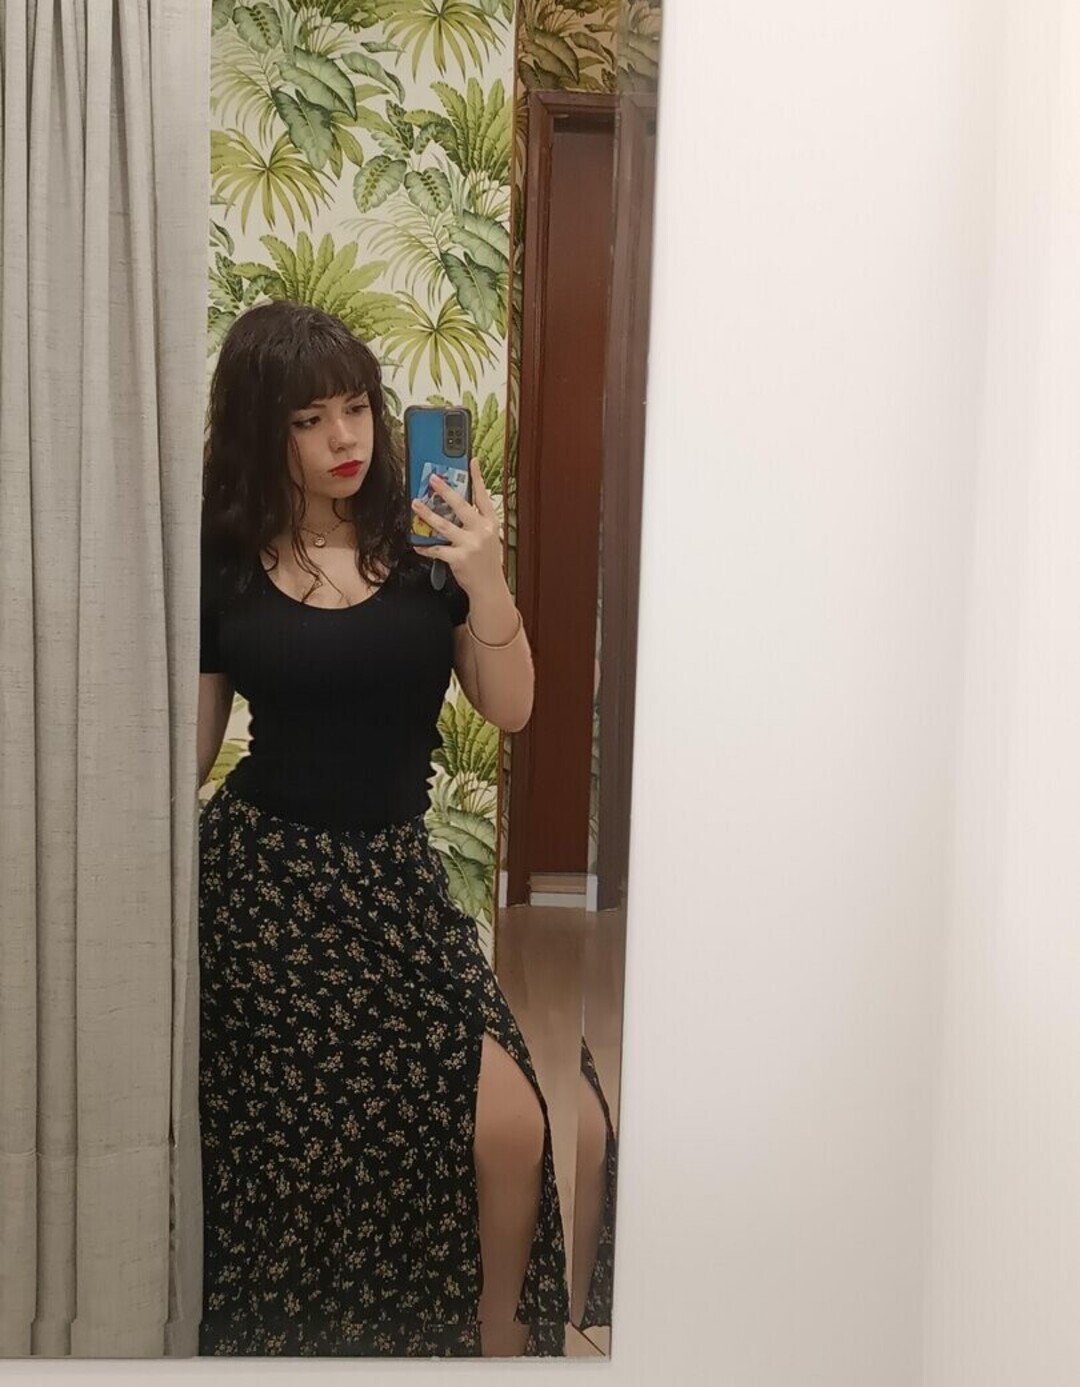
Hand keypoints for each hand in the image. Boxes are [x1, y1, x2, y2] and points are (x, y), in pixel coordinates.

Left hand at [410, 458, 504, 598]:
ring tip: (416, 504)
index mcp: (490, 523)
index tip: (472, 461)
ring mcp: (470, 544)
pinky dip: (425, 546)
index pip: (483, 496)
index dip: (477, 478)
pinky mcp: (458, 558)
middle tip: (432, 479)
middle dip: (444, 491)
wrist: (489, 587)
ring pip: (444, 525)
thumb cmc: (487, 562)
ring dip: (427, 514)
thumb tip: (457, 506)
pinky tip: (417, 544)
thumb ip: (476, 522)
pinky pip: (436, 549)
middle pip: (460, 505)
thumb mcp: (488, 538)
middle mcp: (481, 531)